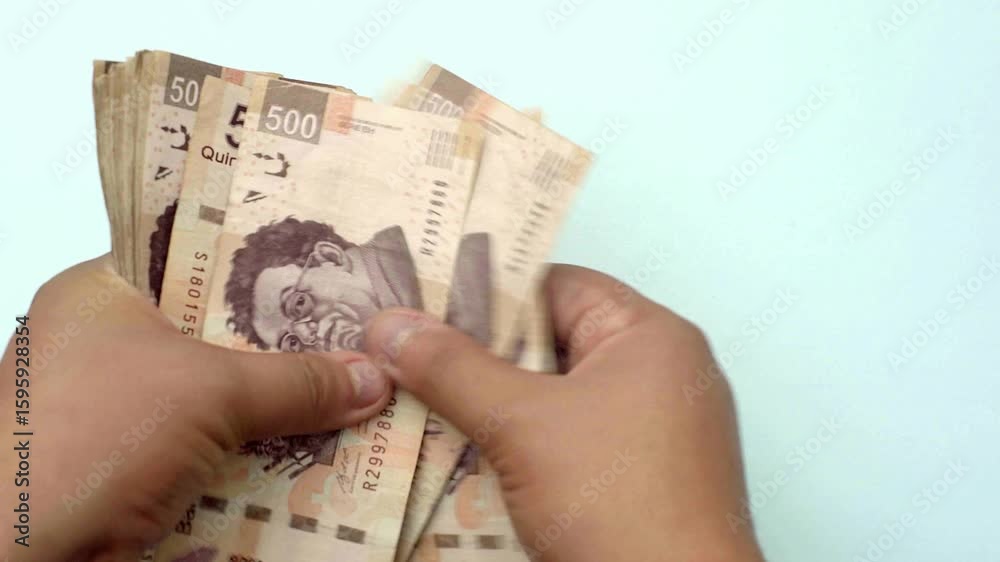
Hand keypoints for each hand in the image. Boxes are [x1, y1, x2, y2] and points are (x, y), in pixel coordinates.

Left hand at [0, 255, 392, 561]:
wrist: (20, 556)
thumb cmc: (90, 439)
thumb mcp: (209, 391)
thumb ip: (295, 382)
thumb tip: (371, 378)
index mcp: (102, 294)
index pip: (197, 260)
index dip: (267, 268)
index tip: (332, 272)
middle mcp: (106, 346)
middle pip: (218, 335)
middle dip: (287, 347)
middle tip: (359, 338)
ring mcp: (118, 411)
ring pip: (219, 398)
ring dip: (278, 408)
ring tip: (357, 393)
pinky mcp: (133, 468)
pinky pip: (212, 449)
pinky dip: (256, 454)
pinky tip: (317, 450)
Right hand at [366, 265, 764, 561]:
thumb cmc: (616, 501)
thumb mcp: (522, 424)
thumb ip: (453, 369)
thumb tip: (390, 325)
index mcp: (650, 336)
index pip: (558, 286)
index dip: (489, 289)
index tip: (422, 299)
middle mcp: (658, 375)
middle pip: (551, 343)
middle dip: (478, 354)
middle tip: (406, 353)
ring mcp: (650, 431)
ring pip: (553, 398)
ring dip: (492, 405)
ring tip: (418, 401)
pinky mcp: (635, 478)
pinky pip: (566, 442)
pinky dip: (518, 445)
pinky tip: (463, 455)